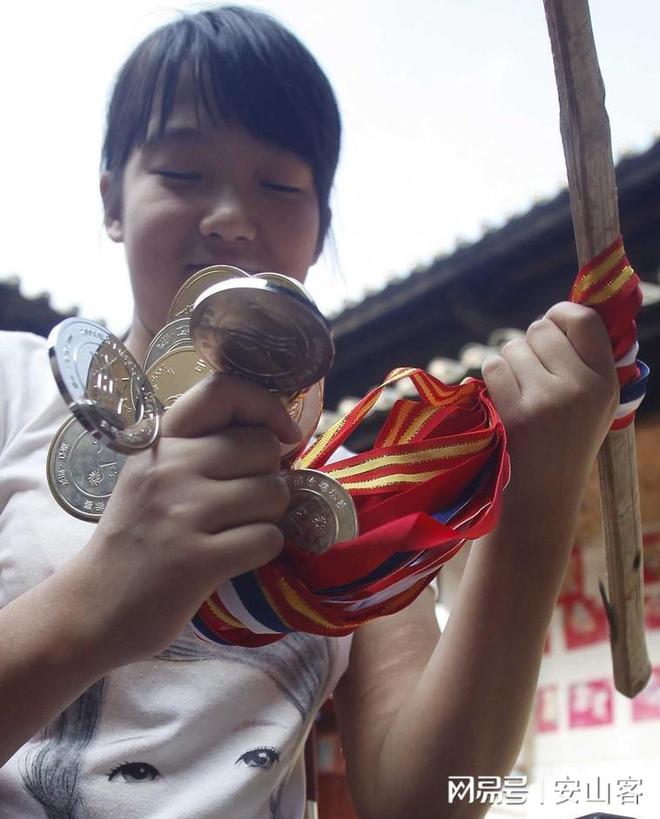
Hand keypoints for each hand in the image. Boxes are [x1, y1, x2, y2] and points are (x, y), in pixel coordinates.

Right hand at [69, 372, 300, 667]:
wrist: (92, 609)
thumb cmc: (136, 539)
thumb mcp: (154, 476)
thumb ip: (204, 447)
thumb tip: (282, 435)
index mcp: (160, 440)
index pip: (223, 390)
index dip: (267, 405)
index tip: (283, 434)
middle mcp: (169, 467)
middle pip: (263, 447)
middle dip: (269, 476)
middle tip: (244, 503)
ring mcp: (181, 512)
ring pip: (274, 492)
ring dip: (269, 516)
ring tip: (236, 530)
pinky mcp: (196, 559)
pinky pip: (268, 538)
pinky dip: (263, 550)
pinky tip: (235, 557)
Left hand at [482, 302, 618, 507]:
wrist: (543, 494)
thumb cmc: (566, 440)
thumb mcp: (595, 403)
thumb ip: (585, 359)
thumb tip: (561, 311)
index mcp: (606, 380)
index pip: (584, 319)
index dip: (560, 314)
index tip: (551, 326)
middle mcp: (581, 387)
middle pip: (540, 328)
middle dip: (529, 344)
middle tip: (531, 372)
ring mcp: (547, 400)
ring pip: (512, 347)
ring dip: (508, 363)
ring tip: (520, 392)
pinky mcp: (516, 413)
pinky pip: (493, 367)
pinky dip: (492, 378)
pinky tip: (503, 399)